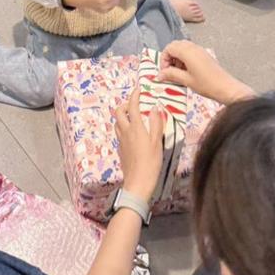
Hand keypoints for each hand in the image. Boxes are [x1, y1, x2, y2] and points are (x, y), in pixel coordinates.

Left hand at [115, 88, 164, 205]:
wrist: (137, 184)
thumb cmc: (150, 163)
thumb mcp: (157, 142)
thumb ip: (156, 124)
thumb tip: (155, 108)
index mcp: (135, 128)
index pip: (132, 106)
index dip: (134, 96)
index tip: (138, 90)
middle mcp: (125, 132)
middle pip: (118, 112)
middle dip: (125, 105)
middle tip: (135, 105)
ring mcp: (121, 141)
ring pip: (117, 123)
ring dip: (123, 116)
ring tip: (133, 118)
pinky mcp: (120, 150)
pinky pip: (119, 133)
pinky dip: (124, 128)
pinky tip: (133, 134)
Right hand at [158, 41, 252, 105]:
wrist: (226, 88)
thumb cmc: (206, 84)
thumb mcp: (186, 80)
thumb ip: (171, 75)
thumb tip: (159, 75)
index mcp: (187, 51)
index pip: (169, 48)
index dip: (163, 59)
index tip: (164, 72)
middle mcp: (193, 47)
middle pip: (175, 45)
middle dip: (169, 57)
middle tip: (169, 71)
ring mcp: (199, 50)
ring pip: (182, 47)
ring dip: (176, 57)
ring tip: (178, 72)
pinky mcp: (204, 54)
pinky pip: (189, 51)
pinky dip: (184, 58)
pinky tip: (186, 71)